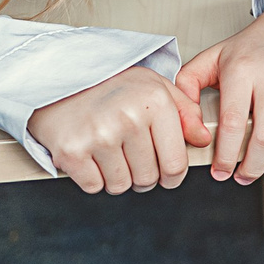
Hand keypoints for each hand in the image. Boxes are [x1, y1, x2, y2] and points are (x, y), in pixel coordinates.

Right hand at [26, 64, 206, 195]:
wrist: (60, 78)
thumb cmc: (111, 85)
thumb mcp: (154, 86)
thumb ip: (184, 112)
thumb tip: (203, 139)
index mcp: (154, 102)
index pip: (175, 163)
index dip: (173, 176)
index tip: (167, 176)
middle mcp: (129, 118)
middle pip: (148, 179)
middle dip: (143, 176)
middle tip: (131, 158)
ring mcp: (99, 135)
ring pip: (121, 186)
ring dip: (117, 177)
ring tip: (110, 153)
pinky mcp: (72, 151)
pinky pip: (94, 186)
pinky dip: (93, 178)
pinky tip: (91, 156)